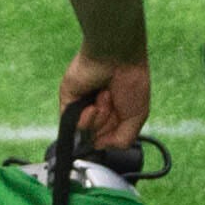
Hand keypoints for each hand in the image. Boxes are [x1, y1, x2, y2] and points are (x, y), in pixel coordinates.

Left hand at [58, 42, 153, 156]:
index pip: (109, 138)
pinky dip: (86, 118)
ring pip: (86, 133)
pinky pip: (74, 125)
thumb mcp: (136, 117)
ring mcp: (81, 107)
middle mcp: (96, 110)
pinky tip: (94, 102)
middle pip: (98, 137)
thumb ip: (123, 139)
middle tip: (115, 103)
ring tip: (106, 97)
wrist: (116, 58)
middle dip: (109, 124)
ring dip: (100, 118)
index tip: (123, 117)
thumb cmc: (131, 79)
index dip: (116, 134)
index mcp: (113, 112)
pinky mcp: (68, 102)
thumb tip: (100, 146)